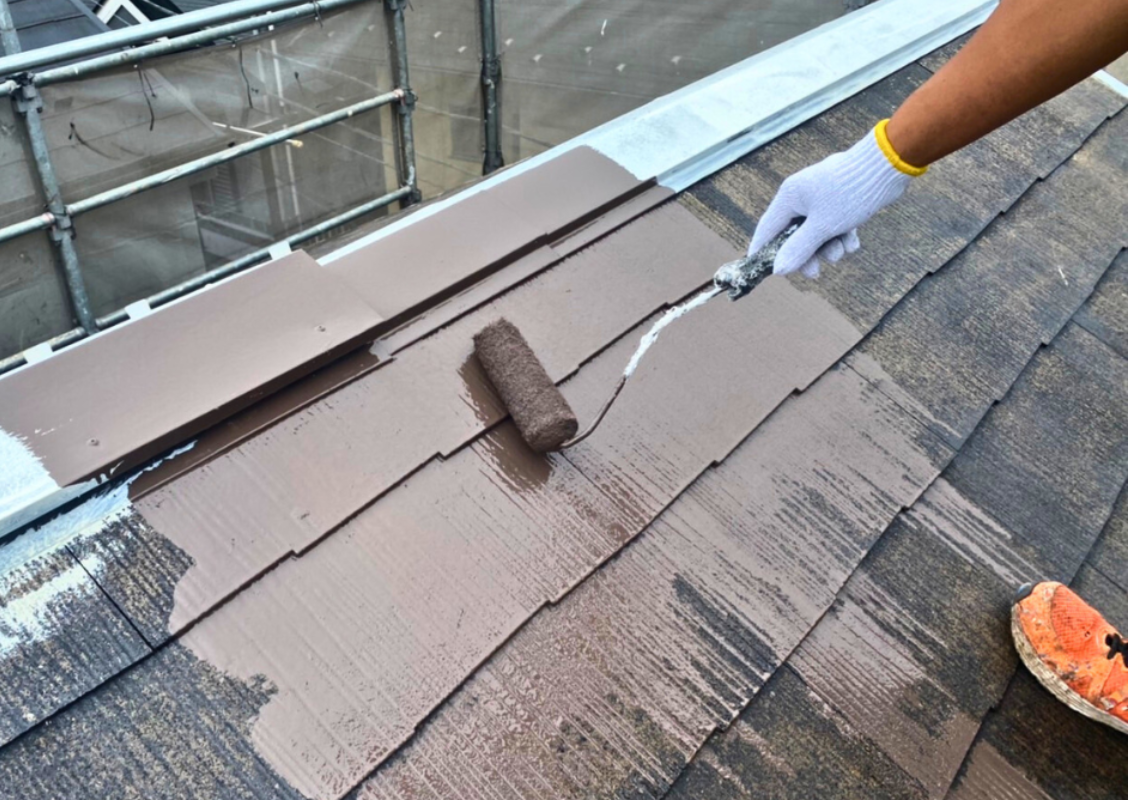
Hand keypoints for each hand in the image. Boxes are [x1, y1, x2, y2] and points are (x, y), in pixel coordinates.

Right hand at [747, 121, 921, 277]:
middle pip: (793, 235)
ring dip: (829, 247)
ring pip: (816, 233)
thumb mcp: (823, 227)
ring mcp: (821, 198)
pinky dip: (841, 236)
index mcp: (789, 197)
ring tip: (843, 250)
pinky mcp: (840, 200)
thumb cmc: (850, 194)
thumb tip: (778, 270)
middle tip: (816, 273)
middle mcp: (801, 196)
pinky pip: (833, 226)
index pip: (767, 229)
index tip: (762, 271)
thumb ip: (799, 249)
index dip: (762, 251)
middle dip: (807, 254)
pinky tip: (853, 242)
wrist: (887, 166)